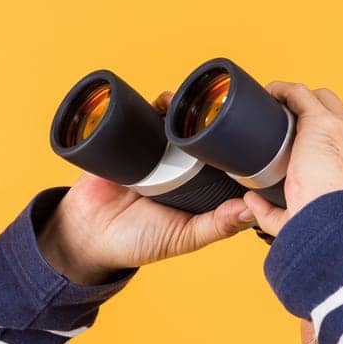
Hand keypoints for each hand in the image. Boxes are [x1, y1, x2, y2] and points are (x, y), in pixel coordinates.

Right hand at [38, 90, 259, 284]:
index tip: (255, 130)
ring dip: (183, 109)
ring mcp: (153, 152)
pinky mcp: (128, 143)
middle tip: (224, 107)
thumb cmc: (138, 242)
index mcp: (196, 186)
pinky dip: (153, 106)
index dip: (237, 146)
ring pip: (173, 123)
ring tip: (192, 102)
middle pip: (199, 136)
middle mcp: (177, 166)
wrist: (87, 236)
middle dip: (211, 120)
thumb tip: (252, 211)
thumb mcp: (183, 238)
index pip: (221, 161)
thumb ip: (217, 226)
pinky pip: (143, 118)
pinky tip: (164, 101)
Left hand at [240, 81, 342, 238]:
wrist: (337, 227)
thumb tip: (252, 202)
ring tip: (283, 109)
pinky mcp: (323, 122)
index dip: (337, 144)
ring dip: (305, 103)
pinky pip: (302, 95)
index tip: (314, 152)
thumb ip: (279, 214)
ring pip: (326, 101)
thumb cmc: (332, 232)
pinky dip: (284, 92)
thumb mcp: (319, 223)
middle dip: (323, 119)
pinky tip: (270, 94)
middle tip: (295, 131)